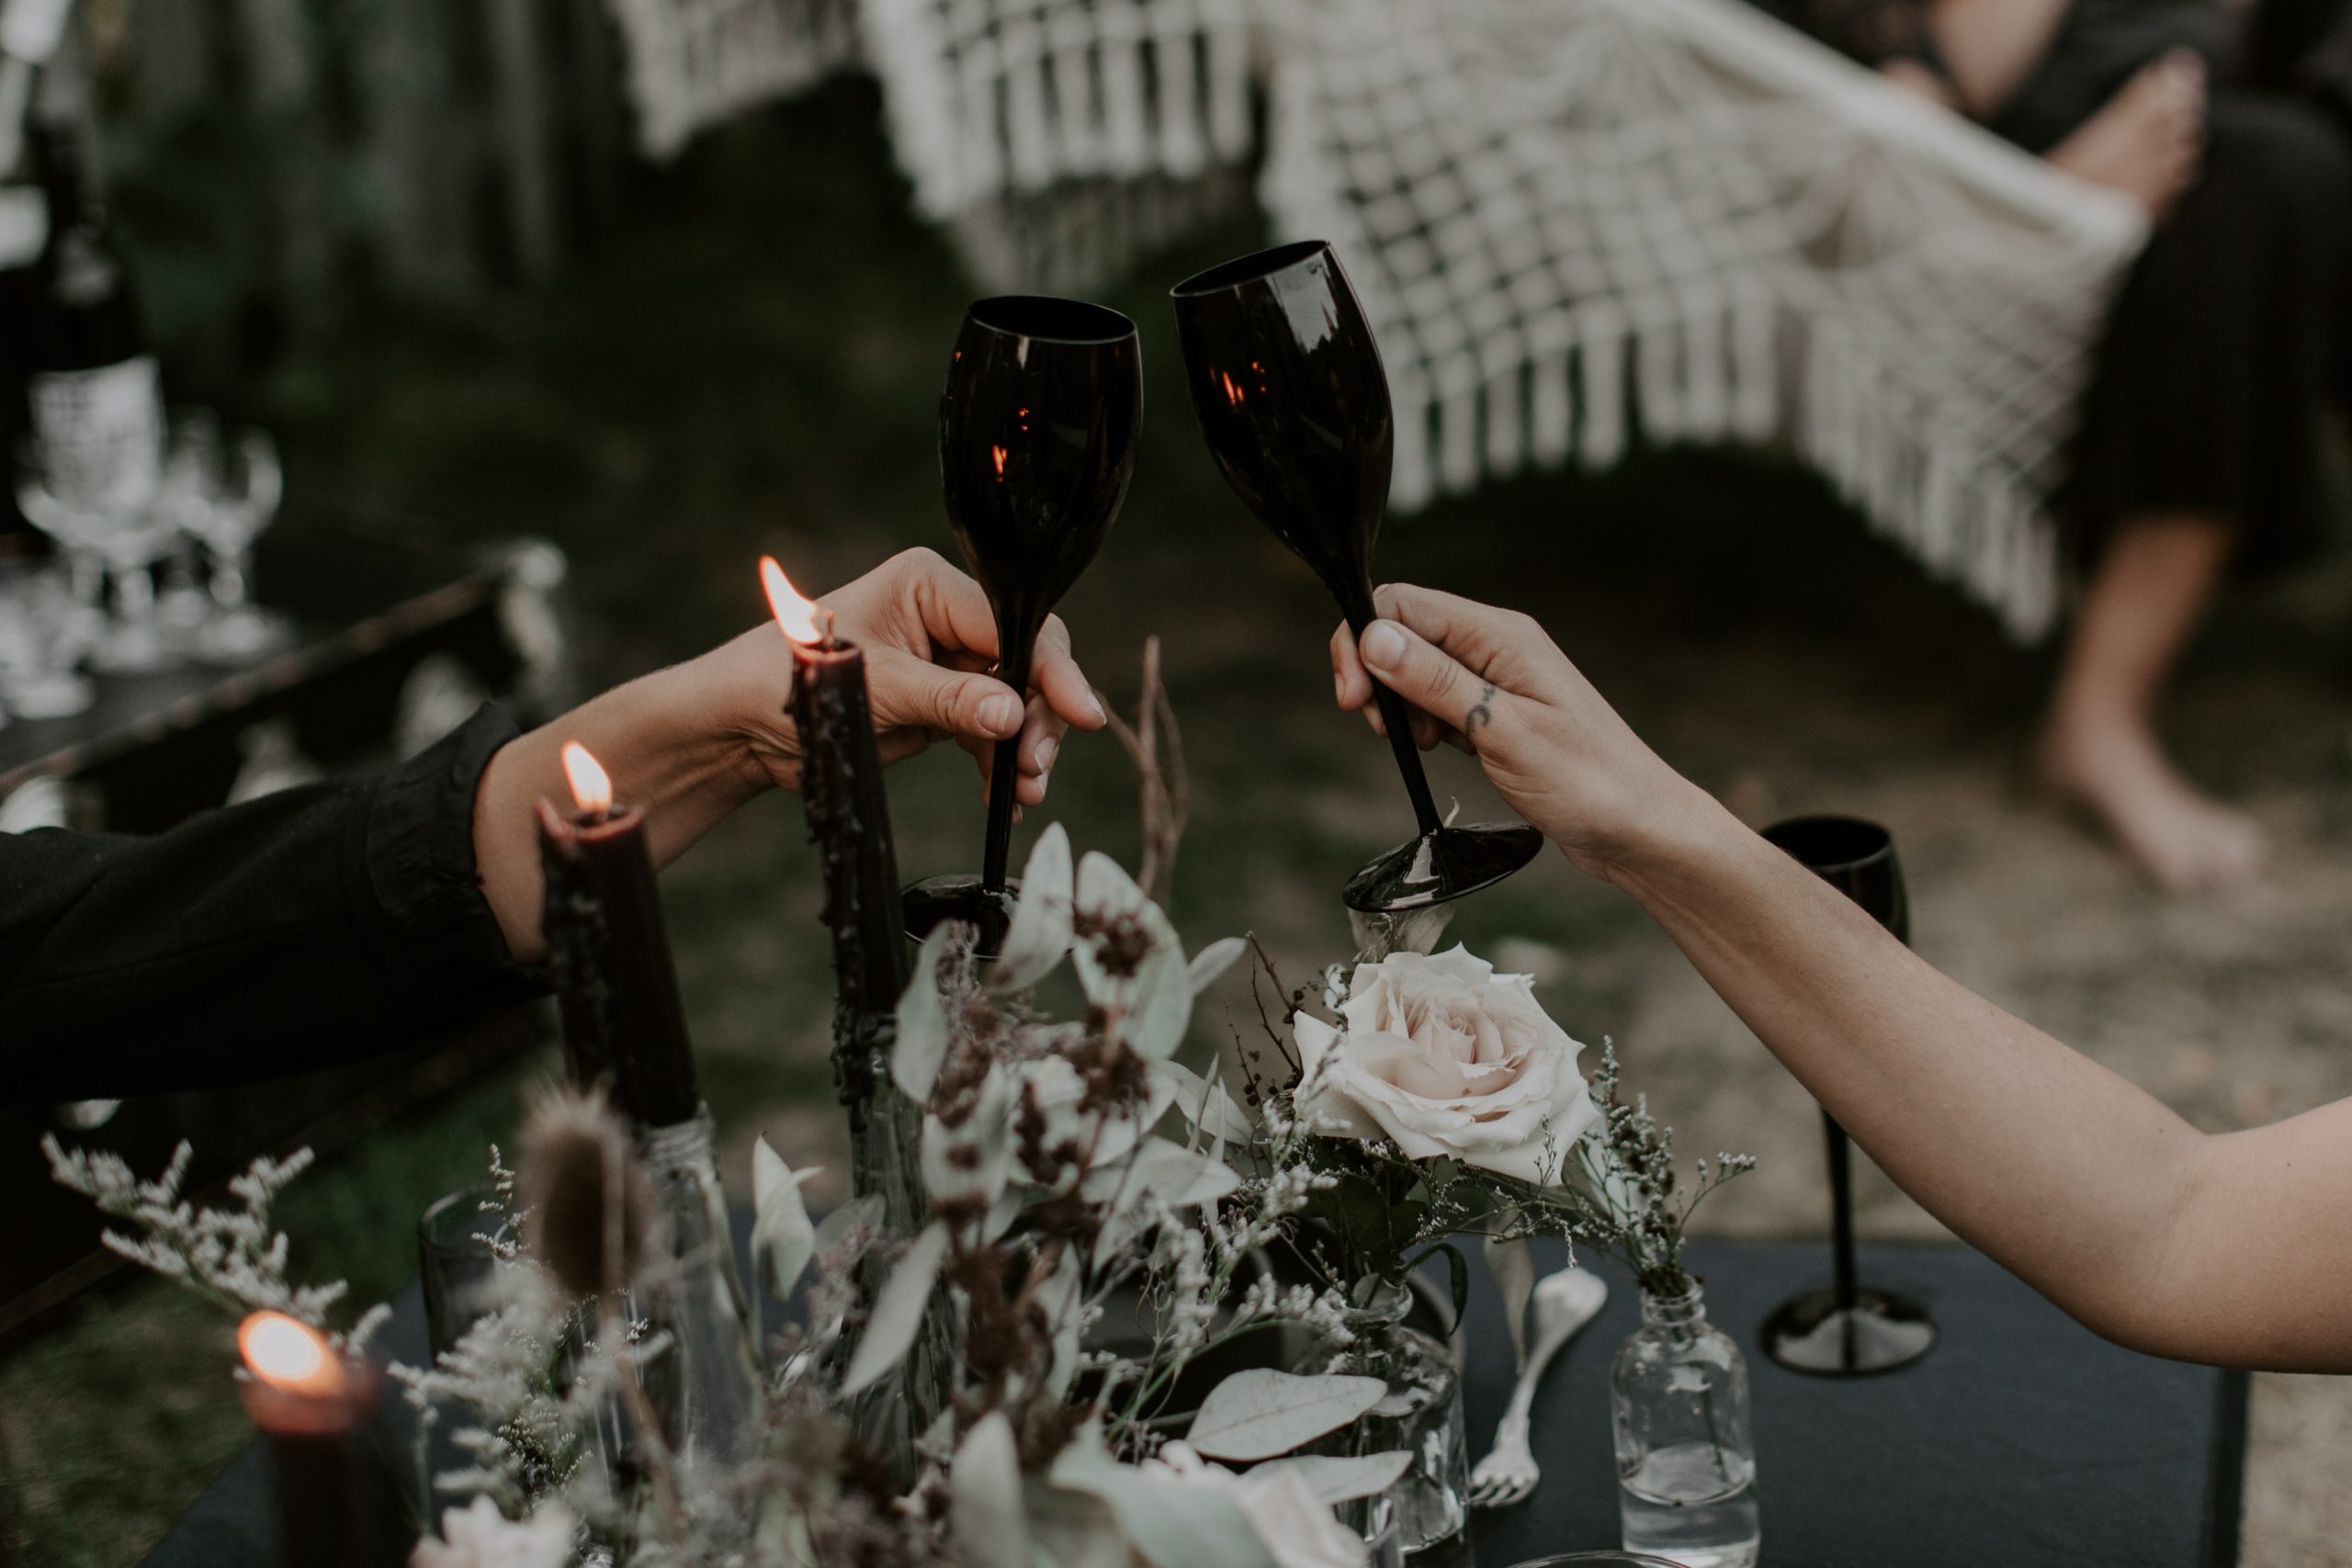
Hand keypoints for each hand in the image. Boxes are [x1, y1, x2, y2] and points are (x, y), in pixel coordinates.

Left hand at [714, 547, 1104, 807]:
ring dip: (1025, 749)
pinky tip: (1005, 800)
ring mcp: (946, 662)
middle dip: (1040, 716)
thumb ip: (947, 701)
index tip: (1080, 715)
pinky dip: (1000, 764)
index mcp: (930, 585)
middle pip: (1027, 661)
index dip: (1051, 670)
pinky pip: (990, 730)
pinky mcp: (939, 703)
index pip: (1013, 624)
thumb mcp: (875, 688)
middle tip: (1036, 768)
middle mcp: (946, 617)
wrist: (741, 725)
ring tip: (1023, 793)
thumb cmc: (788, 681)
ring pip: (1016, 702)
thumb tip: (1014, 714)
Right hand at [1328, 583, 1703, 879]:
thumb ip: (1435, 680)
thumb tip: (1374, 636)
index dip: (1363, 642)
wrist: (1636, 826)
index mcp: (1500, 635)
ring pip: (1416, 669)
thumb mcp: (1501, 729)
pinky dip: (1426, 724)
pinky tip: (1446, 750)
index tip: (1356, 698)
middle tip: (1387, 730)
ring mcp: (1497, 677)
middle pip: (1403, 633)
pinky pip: (1439, 699)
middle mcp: (1496, 646)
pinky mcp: (1496, 709)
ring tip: (1429, 745)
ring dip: (1402, 705)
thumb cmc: (1588, 781)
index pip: (1402, 604)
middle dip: (1378, 678)